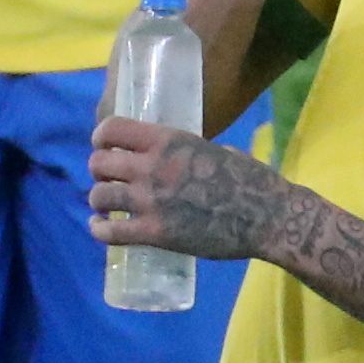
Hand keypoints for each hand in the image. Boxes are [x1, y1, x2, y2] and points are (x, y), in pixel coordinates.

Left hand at [88, 117, 283, 259]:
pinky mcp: (154, 233)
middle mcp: (152, 166)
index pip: (112, 129)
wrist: (265, 215)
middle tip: (107, 179)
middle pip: (98, 163)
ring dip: (99, 201)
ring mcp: (150, 201)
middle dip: (98, 171)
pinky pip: (110, 232)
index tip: (104, 146)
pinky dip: (99, 230)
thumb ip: (190, 150)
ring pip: (99, 196)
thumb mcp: (215, 149)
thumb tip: (182, 155)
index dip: (101, 138)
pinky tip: (101, 228)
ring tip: (106, 206)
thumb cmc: (250, 178)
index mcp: (167, 140)